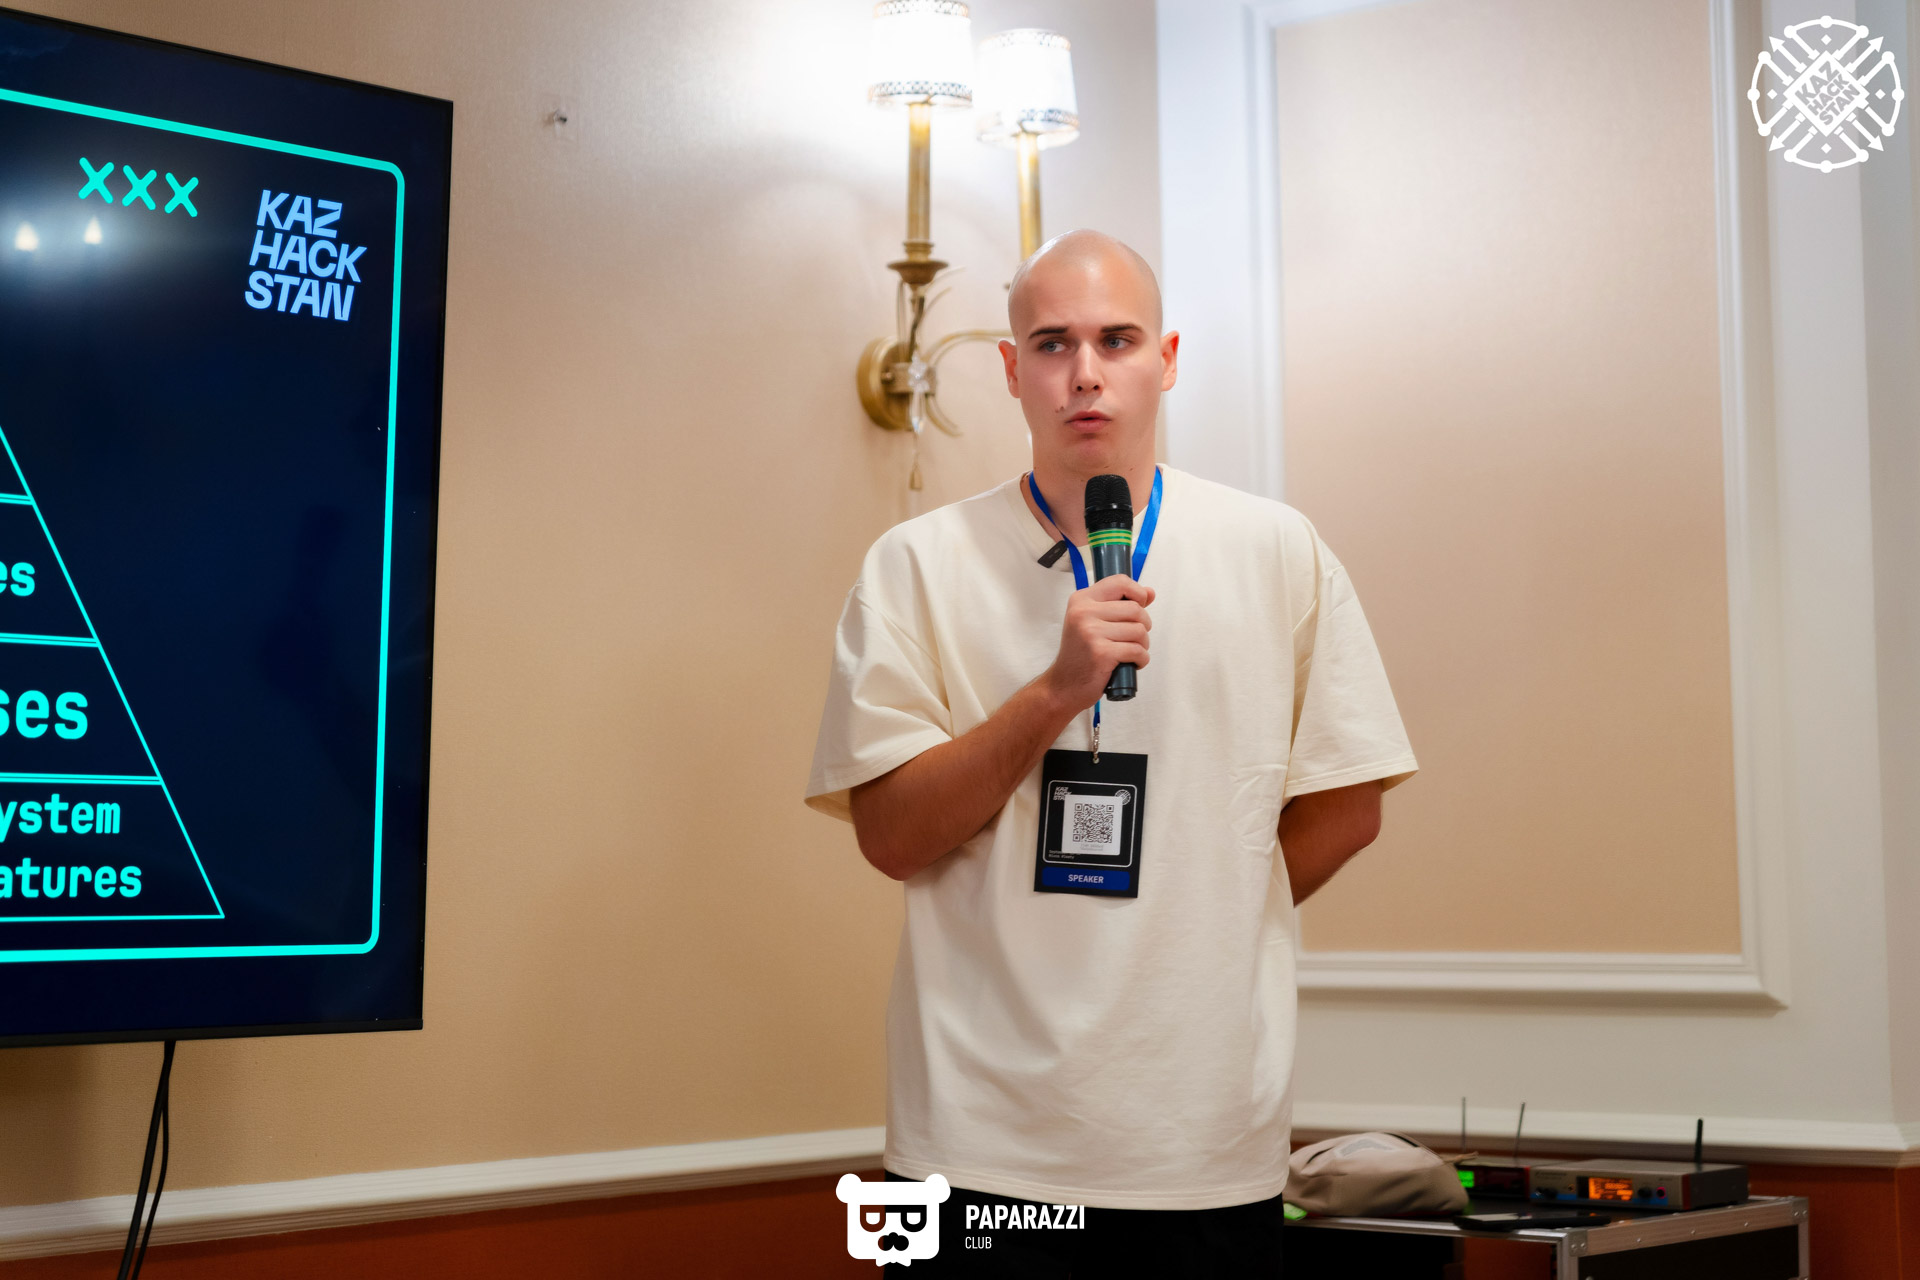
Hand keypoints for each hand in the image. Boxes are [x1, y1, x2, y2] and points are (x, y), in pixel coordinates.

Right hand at [1044, 575, 1153, 711]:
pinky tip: (1131, 663)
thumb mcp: (1092, 622)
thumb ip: (1120, 605)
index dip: (1137, 593)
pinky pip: (1137, 650)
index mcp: (1081, 600)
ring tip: (1129, 652)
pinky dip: (1141, 659)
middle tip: (1133, 639)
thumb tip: (1150, 593)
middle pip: (1136, 609)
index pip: (1120, 582)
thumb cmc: (1080, 654)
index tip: (1139, 606)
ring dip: (1142, 645)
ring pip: (1139, 630)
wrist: (1063, 685)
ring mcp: (1091, 632)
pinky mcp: (1101, 652)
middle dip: (1143, 626)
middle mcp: (1083, 612)